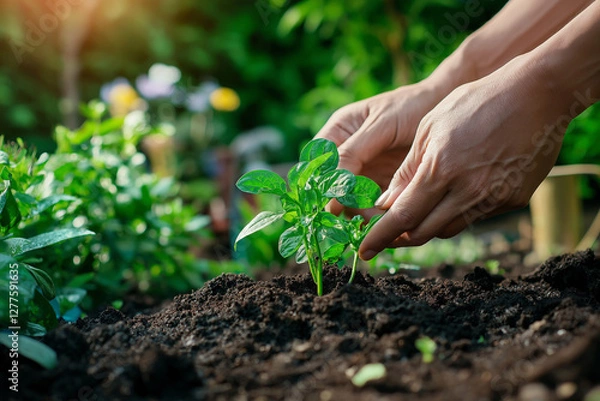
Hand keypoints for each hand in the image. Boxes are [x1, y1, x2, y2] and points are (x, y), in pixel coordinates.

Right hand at [315, 83, 443, 216]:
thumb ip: (354, 152)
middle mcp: (345, 155)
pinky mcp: (381, 186)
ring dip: (360, 214)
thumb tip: (330, 186)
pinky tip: (388, 221)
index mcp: (337, 133)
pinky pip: (371, 207)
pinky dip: (377, 216)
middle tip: (360, 217)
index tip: (334, 204)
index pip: (316, 165)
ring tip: (379, 221)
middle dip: (343, 205)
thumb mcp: (381, 125)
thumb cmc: (412, 107)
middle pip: (331, 188)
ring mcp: (363, 172)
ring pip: (349, 202)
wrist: (447, 110)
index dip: (320, 185)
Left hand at [360, 58, 568, 259]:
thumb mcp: (430, 127)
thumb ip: (407, 170)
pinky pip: (475, 217)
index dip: (380, 237)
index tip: (364, 250)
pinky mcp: (514, 200)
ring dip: (427, 226)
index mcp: (441, 169)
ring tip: (417, 212)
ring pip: (449, 228)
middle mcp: (468, 190)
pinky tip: (454, 195)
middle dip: (400, 237)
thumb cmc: (476, 102)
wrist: (538, 94)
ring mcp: (494, 198)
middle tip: (386, 234)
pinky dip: (456, 213)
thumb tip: (387, 203)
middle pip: (424, 232)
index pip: (402, 217)